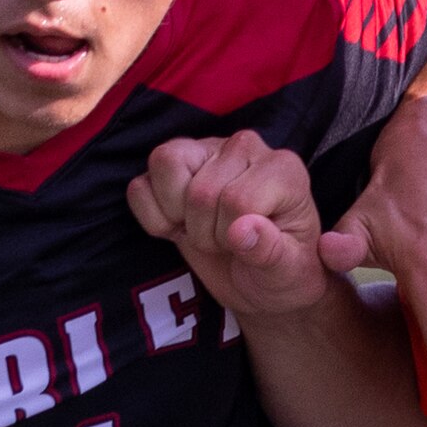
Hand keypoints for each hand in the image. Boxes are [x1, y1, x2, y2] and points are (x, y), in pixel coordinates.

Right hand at [127, 132, 344, 327]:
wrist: (258, 280)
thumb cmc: (280, 272)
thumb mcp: (287, 274)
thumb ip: (270, 252)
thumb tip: (242, 230)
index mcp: (283, 169)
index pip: (238, 200)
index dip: (234, 237)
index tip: (248, 245)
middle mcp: (245, 147)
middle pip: (200, 192)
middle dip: (207, 234)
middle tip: (226, 243)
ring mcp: (205, 148)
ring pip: (165, 163)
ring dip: (176, 215)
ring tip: (201, 230)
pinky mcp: (171, 162)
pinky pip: (139, 187)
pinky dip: (152, 218)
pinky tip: (179, 226)